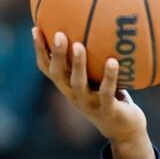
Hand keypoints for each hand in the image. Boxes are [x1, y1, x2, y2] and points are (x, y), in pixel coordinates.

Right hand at [32, 28, 155, 158]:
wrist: (124, 130)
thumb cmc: (110, 97)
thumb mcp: (97, 79)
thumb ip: (92, 60)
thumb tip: (94, 28)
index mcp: (67, 86)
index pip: (47, 68)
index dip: (40, 51)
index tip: (35, 28)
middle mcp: (74, 95)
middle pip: (58, 74)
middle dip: (56, 54)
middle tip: (58, 34)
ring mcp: (89, 104)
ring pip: (79, 83)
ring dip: (78, 64)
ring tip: (79, 45)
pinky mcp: (107, 110)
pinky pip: (107, 91)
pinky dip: (109, 76)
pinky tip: (113, 60)